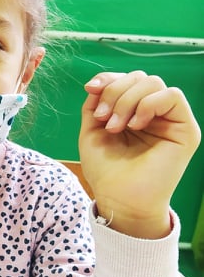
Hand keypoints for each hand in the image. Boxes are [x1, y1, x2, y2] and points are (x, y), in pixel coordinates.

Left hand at [79, 71, 200, 237]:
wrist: (119, 200)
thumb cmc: (107, 171)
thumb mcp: (92, 130)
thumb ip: (95, 102)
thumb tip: (97, 82)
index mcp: (134, 111)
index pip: (127, 78)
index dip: (108, 78)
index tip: (90, 90)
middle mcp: (154, 113)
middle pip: (140, 77)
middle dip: (115, 92)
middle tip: (103, 119)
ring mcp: (170, 120)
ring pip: (154, 83)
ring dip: (128, 100)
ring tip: (115, 126)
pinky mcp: (185, 130)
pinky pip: (173, 96)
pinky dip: (148, 104)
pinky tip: (135, 125)